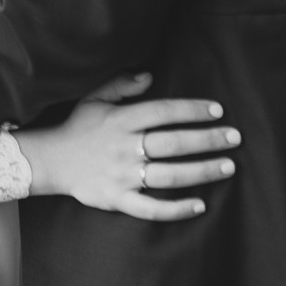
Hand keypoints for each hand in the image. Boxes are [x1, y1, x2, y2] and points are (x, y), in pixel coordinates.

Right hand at [12, 92, 239, 219]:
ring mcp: (121, 175)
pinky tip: (200, 205)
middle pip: (172, 143)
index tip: (218, 110)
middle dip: (207, 140)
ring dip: (202, 171)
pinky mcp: (117, 200)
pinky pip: (150, 208)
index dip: (192, 110)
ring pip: (168, 175)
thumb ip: (121, 84)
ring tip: (228, 166)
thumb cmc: (77, 127)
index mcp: (120, 120)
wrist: (50, 161)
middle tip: (235, 138)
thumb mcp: (94, 98)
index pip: (163, 112)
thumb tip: (149, 75)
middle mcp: (124, 147)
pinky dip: (176, 209)